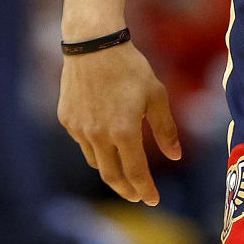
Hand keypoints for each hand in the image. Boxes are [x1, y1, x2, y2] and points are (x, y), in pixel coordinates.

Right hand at [57, 40, 181, 205]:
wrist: (92, 43)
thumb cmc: (129, 67)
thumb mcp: (156, 95)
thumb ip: (165, 129)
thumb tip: (176, 155)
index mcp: (124, 131)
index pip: (135, 173)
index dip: (145, 189)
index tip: (153, 199)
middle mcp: (99, 135)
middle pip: (111, 176)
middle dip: (126, 191)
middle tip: (136, 196)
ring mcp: (79, 128)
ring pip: (95, 161)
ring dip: (110, 170)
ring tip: (121, 169)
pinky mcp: (66, 119)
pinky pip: (82, 142)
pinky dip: (95, 148)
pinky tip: (103, 141)